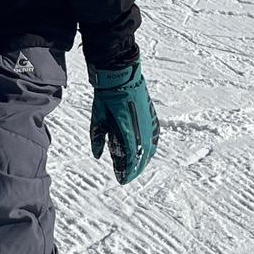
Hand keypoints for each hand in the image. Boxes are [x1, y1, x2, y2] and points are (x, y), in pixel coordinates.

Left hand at [89, 58, 159, 183]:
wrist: (121, 74)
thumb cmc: (107, 95)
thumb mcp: (98, 116)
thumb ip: (98, 136)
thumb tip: (98, 155)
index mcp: (128, 130)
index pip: (131, 158)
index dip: (127, 171)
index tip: (122, 179)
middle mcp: (142, 129)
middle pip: (142, 157)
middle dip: (134, 169)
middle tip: (125, 176)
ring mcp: (149, 123)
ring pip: (150, 149)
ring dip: (143, 160)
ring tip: (134, 167)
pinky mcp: (152, 117)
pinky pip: (154, 138)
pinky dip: (150, 148)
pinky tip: (146, 152)